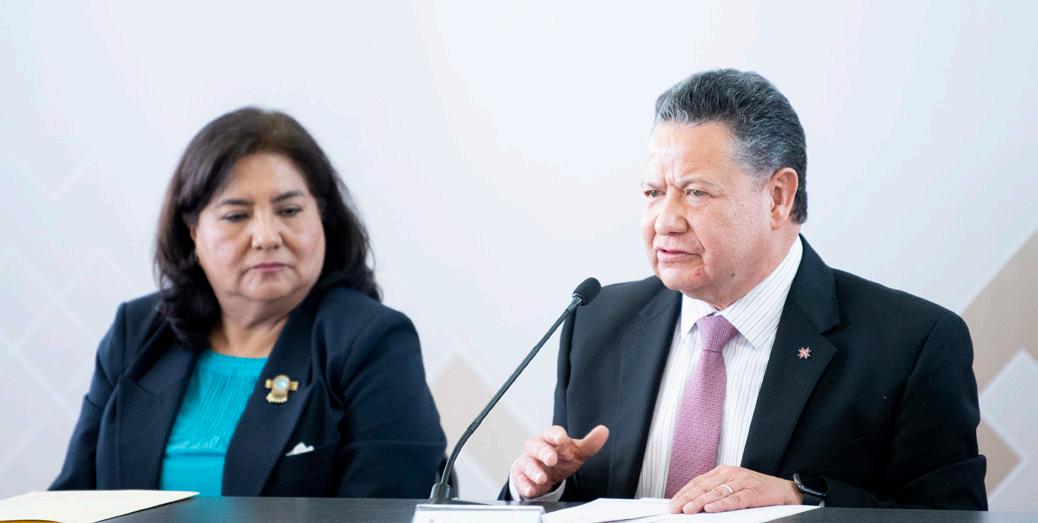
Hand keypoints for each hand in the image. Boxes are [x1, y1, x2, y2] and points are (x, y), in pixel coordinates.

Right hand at [510, 425, 608, 498]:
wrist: (544, 472)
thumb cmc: (560, 457)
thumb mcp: (576, 451)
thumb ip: (590, 443)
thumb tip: (604, 430)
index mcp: (550, 438)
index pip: (552, 432)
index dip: (556, 435)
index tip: (561, 439)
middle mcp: (536, 448)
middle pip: (537, 446)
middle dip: (543, 452)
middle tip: (551, 459)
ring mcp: (527, 462)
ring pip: (527, 463)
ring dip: (534, 471)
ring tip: (542, 478)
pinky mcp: (522, 477)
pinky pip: (521, 480)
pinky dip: (525, 485)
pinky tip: (532, 489)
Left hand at [668, 465, 802, 513]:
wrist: (785, 490)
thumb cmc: (758, 490)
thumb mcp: (733, 487)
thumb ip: (715, 492)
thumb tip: (693, 503)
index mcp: (723, 472)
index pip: (698, 481)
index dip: (684, 492)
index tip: (672, 502)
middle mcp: (731, 474)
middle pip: (704, 486)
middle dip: (687, 498)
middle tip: (675, 507)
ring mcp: (742, 482)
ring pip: (717, 492)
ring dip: (700, 501)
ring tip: (688, 509)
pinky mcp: (753, 492)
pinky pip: (735, 499)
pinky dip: (722, 504)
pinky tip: (711, 508)